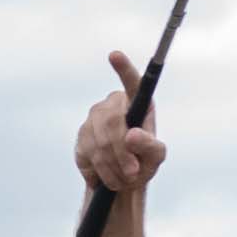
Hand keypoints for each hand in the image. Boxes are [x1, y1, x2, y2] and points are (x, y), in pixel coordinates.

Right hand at [74, 52, 167, 207]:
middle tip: (133, 173)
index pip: (132, 82)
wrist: (121, 181)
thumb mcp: (155, 157)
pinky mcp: (81, 136)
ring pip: (98, 140)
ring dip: (113, 165)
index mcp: (137, 102)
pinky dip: (101, 170)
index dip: (123, 69)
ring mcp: (93, 119)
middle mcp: (113, 105)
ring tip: (124, 179)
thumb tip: (132, 136)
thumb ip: (150, 146)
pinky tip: (109, 177)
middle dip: (122, 152)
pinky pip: (88, 153)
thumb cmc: (143, 162)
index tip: (114, 55)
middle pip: (111, 122)